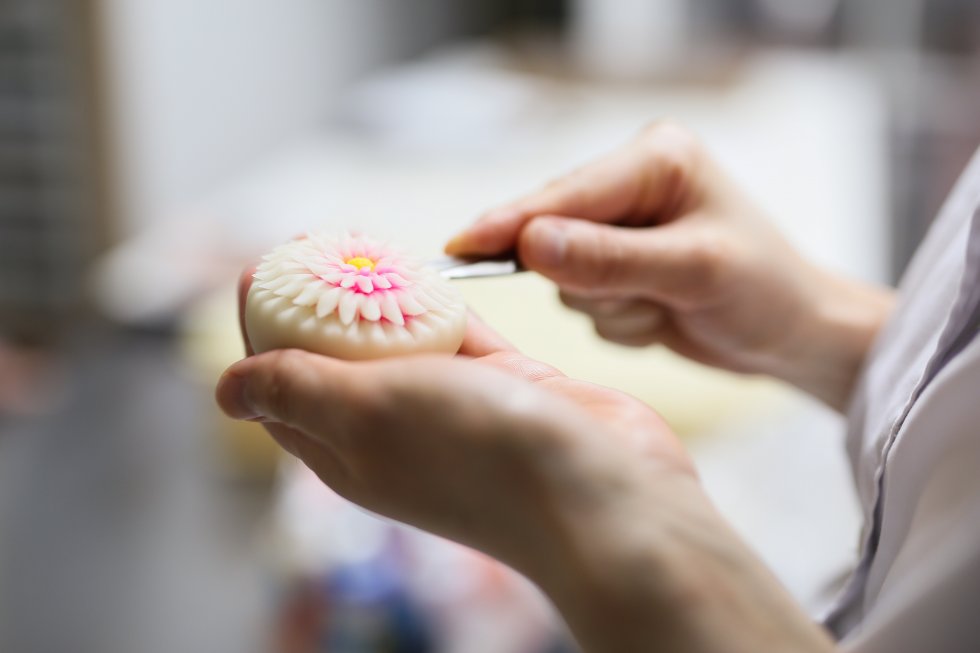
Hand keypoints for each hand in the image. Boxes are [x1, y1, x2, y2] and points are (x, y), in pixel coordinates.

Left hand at [216, 270, 834, 652]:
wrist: (602, 491)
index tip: (256, 267)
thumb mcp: (365, 413)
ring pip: (401, 338)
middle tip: (312, 239)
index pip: (282, 386)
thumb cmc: (479, 456)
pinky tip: (427, 266)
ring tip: (361, 238)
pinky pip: (459, 333)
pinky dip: (440, 301)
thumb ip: (295, 391)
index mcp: (348, 451)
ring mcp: (455, 408)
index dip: (261, 327)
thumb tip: (225, 390)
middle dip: (317, 299)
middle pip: (339, 356)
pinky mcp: (506, 386)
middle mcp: (397, 432)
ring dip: (378, 293)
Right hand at [446, 122, 893, 409]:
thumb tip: (530, 244)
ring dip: (612, 306)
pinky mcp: (615, 266)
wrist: (794, 333)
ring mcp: (620, 228)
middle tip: (639, 299)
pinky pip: (583, 303)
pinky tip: (662, 316)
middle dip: (592, 280)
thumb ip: (610, 259)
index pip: (566, 193)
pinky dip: (620, 321)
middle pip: (554, 233)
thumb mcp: (694, 272)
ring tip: (666, 308)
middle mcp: (631, 185)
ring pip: (565, 278)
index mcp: (656, 159)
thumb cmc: (765, 291)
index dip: (511, 223)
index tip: (461, 248)